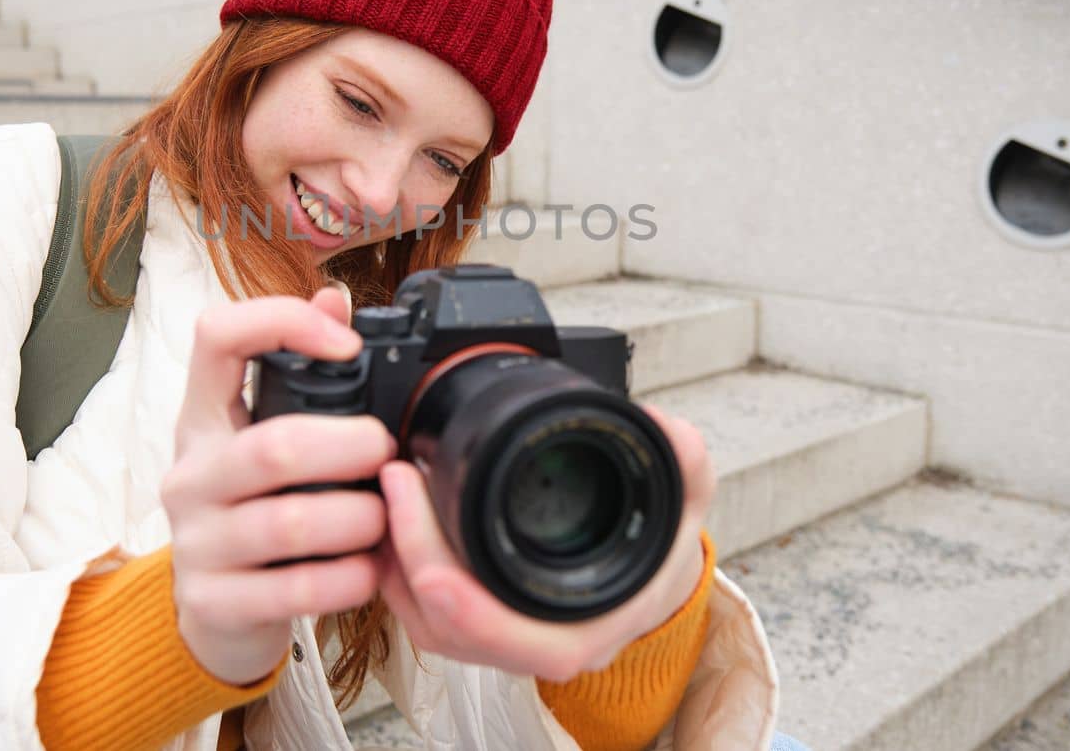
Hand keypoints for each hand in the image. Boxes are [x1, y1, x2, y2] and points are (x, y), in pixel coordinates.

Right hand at [160, 287, 394, 684]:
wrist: (215, 613)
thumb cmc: (252, 508)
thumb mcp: (262, 435)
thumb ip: (299, 369)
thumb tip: (335, 298)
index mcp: (203, 416)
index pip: (216, 337)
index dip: (283, 323)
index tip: (347, 346)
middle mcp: (190, 473)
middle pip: (274, 447)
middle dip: (350, 447)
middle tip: (385, 450)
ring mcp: (195, 541)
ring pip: (291, 524)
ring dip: (359, 519)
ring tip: (384, 517)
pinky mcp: (213, 602)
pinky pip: (295, 589)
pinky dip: (348, 578)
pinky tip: (368, 569)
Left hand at [376, 405, 714, 681]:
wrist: (654, 576)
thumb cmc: (660, 545)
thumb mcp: (684, 497)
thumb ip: (683, 460)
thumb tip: (660, 425)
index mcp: (581, 629)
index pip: (507, 633)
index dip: (460, 597)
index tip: (425, 541)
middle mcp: (534, 644)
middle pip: (446, 624)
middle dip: (406, 555)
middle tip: (394, 479)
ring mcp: (500, 638)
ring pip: (425, 621)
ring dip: (393, 563)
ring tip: (385, 493)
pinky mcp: (477, 621)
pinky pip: (423, 611)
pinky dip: (397, 571)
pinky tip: (389, 522)